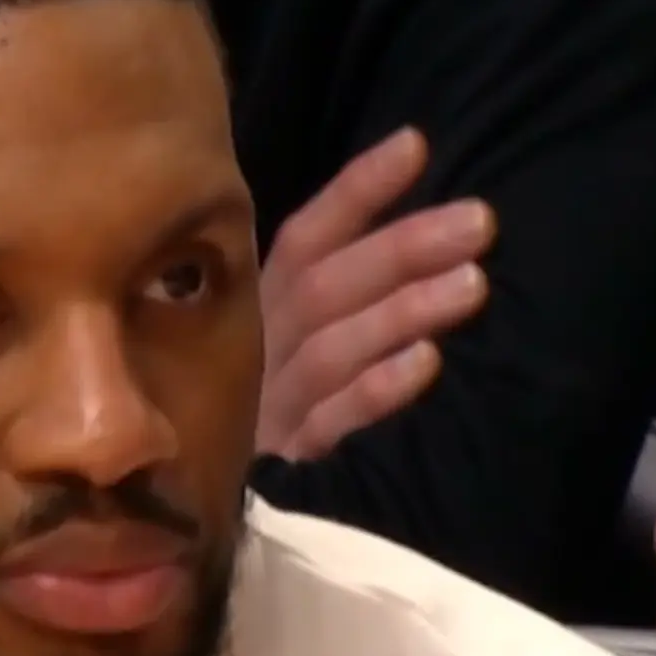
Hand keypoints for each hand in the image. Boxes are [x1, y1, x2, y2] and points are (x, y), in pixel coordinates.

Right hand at [256, 128, 493, 460]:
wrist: (176, 509)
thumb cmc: (252, 408)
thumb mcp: (278, 339)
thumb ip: (325, 290)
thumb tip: (403, 223)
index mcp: (255, 307)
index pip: (306, 237)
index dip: (357, 191)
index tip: (415, 146)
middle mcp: (258, 347)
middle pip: (326, 286)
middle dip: (402, 248)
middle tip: (479, 221)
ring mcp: (266, 403)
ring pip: (334, 348)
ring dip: (402, 311)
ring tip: (473, 283)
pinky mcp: (280, 461)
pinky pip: (331, 421)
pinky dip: (376, 390)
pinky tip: (427, 363)